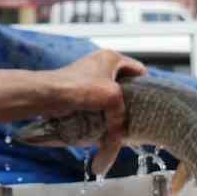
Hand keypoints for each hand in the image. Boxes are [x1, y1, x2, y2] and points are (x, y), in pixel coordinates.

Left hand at [44, 50, 144, 174]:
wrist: (47, 95)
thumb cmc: (80, 88)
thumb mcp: (112, 98)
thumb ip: (122, 116)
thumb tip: (120, 137)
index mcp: (112, 58)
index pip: (139, 70)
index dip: (146, 87)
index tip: (149, 104)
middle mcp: (101, 65)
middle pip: (125, 85)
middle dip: (130, 102)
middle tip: (135, 117)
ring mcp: (90, 77)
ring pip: (111, 96)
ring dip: (115, 110)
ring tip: (121, 124)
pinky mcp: (80, 91)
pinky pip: (98, 103)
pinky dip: (102, 114)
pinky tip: (106, 126)